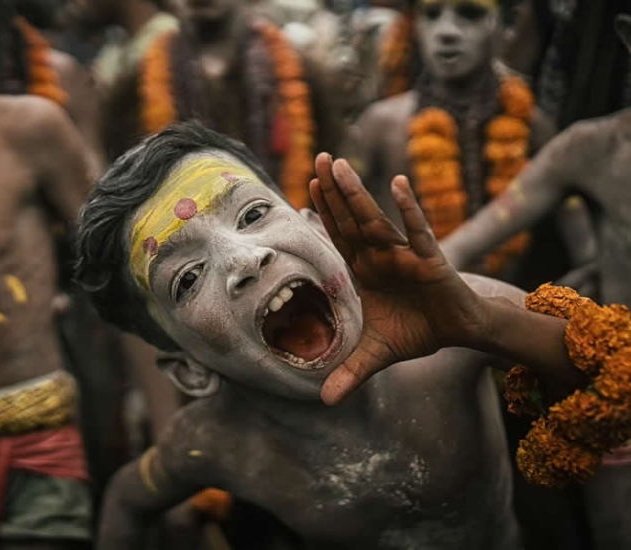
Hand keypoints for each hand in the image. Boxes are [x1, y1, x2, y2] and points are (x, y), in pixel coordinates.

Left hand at [309, 154, 486, 403]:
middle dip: (334, 191)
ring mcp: (404, 255)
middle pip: (351, 220)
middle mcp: (380, 257)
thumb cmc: (416, 331)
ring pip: (376, 221)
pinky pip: (418, 232)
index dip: (324, 212)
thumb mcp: (377, 355)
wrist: (456, 332)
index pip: (339, 235)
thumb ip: (350, 372)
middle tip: (318, 158)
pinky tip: (398, 184)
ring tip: (339, 166)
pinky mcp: (431, 260)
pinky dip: (408, 210)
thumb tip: (324, 402)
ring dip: (358, 194)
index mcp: (365, 270)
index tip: (309, 184)